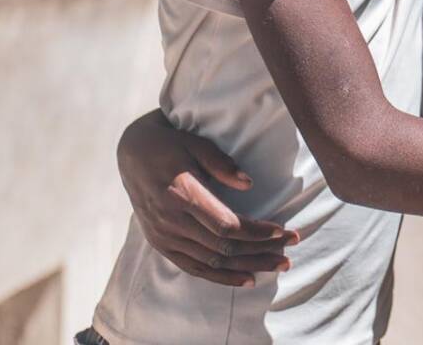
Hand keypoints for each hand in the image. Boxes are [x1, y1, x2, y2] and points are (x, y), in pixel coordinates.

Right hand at [117, 110, 296, 286]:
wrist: (132, 154)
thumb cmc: (170, 144)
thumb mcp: (196, 144)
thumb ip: (221, 164)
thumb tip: (249, 184)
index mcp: (182, 195)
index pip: (227, 226)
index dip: (257, 233)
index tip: (283, 232)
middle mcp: (172, 222)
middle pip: (224, 248)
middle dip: (261, 252)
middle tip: (290, 254)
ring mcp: (164, 237)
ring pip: (212, 262)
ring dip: (247, 267)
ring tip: (278, 266)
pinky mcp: (161, 243)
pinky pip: (193, 267)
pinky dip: (220, 276)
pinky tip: (245, 278)